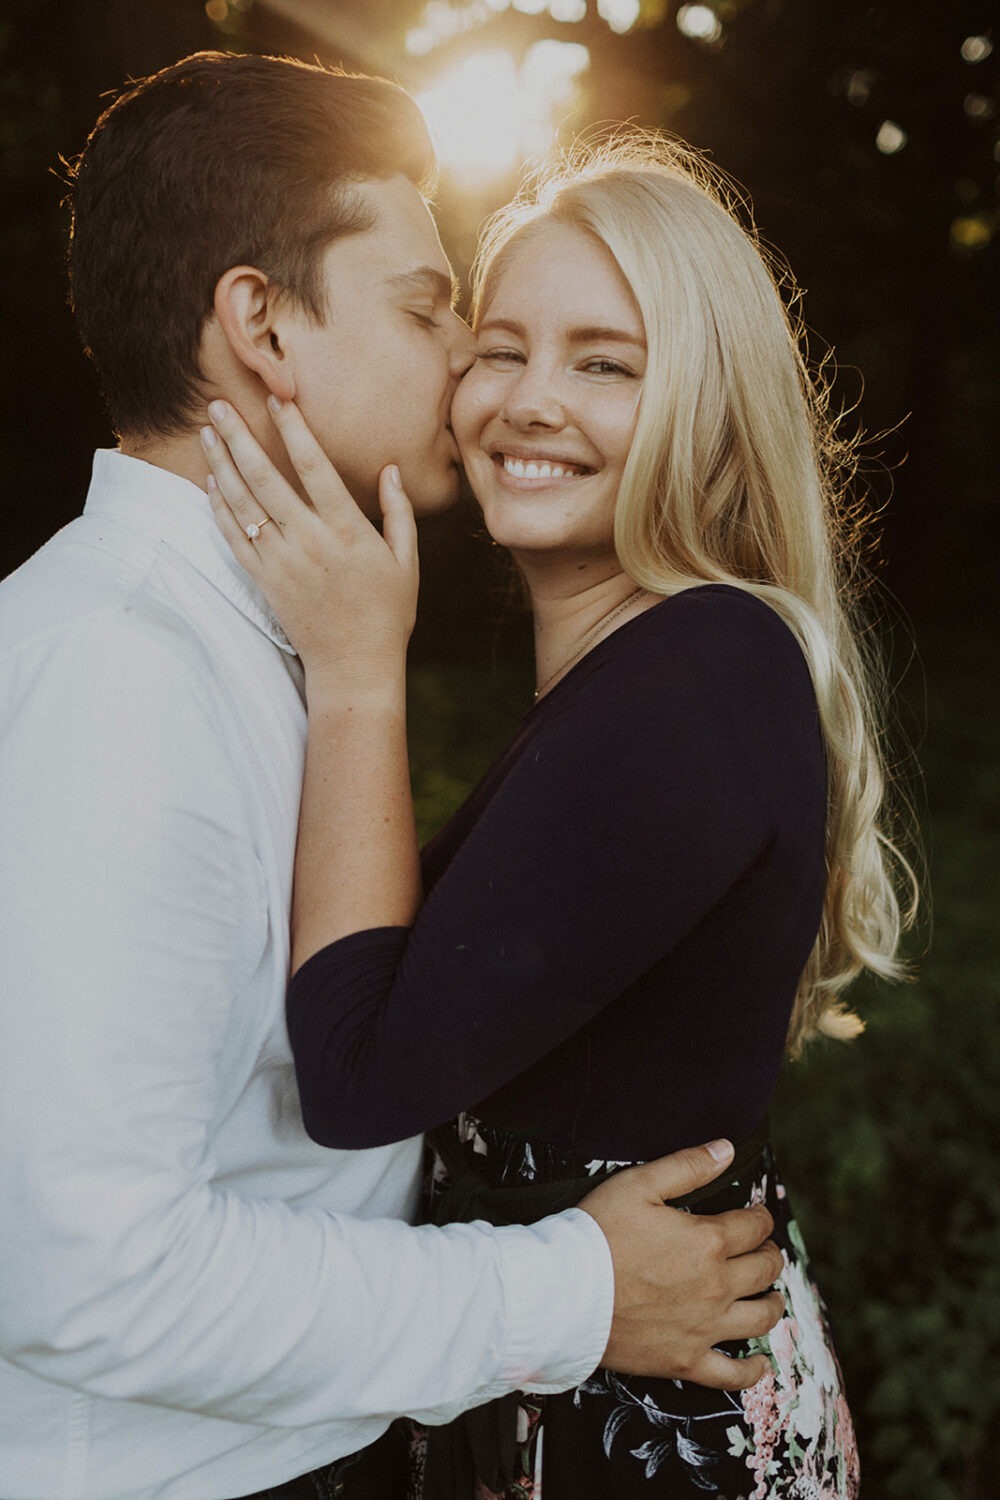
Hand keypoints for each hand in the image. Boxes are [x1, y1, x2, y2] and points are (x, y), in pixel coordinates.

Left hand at [201, 398, 417, 683]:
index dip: (293, 430)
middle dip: (240, 437)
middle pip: (266, 478)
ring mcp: (282, 562)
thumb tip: (390, 469)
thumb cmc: (387, 613)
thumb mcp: (406, 561)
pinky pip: (234, 539)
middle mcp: (309, 542)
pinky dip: (219, 509)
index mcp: (347, 531)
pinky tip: (211, 483)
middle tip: (218, 404)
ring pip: (243, 504)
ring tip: (207, 433)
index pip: (315, 468)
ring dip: (221, 465)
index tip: (277, 399)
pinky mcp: (264, 582)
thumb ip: (399, 511)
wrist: (354, 666)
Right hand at [579, 1140, 782, 1388]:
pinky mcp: (685, 1360)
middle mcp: (716, 1285)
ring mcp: (704, 1327)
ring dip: (773, 1303)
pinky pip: (732, 1374)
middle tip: (763, 1250)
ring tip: (771, 1295)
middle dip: (769, 1254)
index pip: (754, 1227)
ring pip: (760, 1317)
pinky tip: (760, 1362)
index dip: (760, 1218)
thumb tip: (727, 1149)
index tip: (757, 1216)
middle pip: (764, 1269)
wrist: (564, 1293)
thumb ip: (687, 1165)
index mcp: (708, 1241)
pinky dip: (753, 1371)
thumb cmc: (597, 1234)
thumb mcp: (639, 1185)